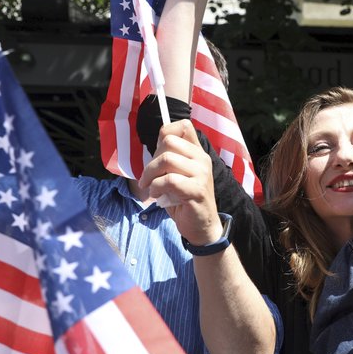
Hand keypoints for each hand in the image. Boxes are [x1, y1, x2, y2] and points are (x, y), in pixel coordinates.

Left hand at [137, 120, 221, 244]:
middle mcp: (202, 159)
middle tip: (149, 176)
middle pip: (169, 141)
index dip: (165, 133)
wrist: (202, 227)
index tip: (157, 153)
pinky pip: (169, 180)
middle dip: (152, 160)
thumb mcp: (177, 174)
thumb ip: (170, 158)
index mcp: (197, 152)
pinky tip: (157, 195)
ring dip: (150, 174)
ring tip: (150, 186)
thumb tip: (156, 142)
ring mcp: (201, 174)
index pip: (183, 126)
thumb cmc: (185, 200)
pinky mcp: (197, 190)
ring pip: (167, 159)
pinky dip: (156, 187)